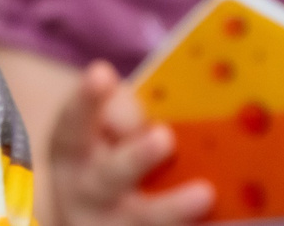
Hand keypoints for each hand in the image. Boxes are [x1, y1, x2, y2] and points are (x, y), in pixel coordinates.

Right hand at [40, 61, 212, 225]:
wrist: (90, 216)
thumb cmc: (107, 154)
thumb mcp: (99, 130)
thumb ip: (119, 115)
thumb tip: (150, 124)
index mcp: (71, 152)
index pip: (73, 123)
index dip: (86, 99)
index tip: (102, 72)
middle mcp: (84, 190)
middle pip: (108, 176)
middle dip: (136, 158)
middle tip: (165, 137)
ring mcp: (109, 224)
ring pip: (140, 219)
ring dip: (172, 207)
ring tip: (205, 193)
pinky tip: (213, 219)